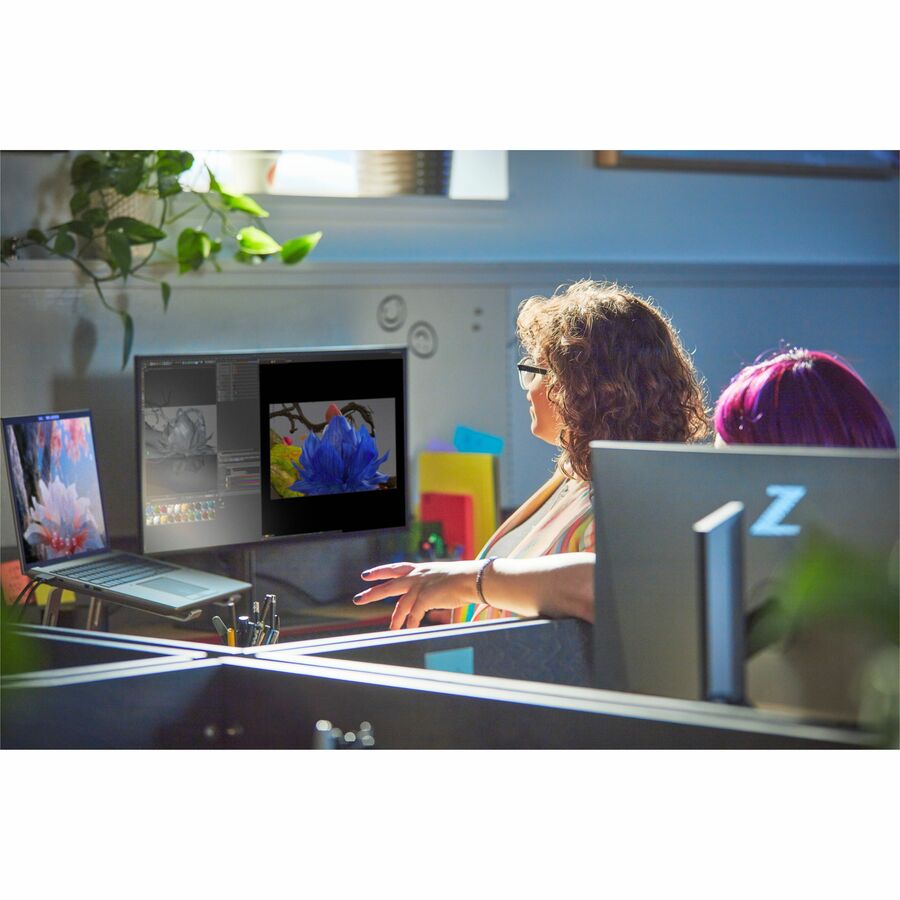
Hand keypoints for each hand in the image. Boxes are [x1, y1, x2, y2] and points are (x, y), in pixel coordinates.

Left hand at [354, 560, 482, 628]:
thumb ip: (432, 586)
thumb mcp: (442, 577)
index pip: (395, 569)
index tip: (366, 575)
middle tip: (358, 599)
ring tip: (392, 629)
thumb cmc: (463, 578)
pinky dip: (412, 623)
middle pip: (388, 586)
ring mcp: (420, 586)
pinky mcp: (426, 597)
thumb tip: (431, 597)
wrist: (473, 578)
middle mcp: (417, 576)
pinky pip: (414, 614)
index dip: (379, 572)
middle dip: (372, 593)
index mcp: (420, 569)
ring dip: (396, 619)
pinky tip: (409, 630)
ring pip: (401, 605)